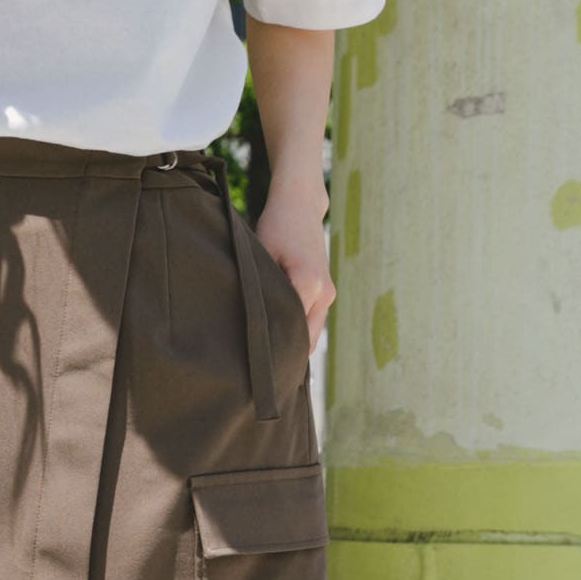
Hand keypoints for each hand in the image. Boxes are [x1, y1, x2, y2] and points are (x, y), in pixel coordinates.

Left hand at [254, 177, 335, 355]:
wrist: (301, 204)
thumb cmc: (276, 226)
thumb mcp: (261, 256)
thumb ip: (262, 290)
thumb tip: (251, 325)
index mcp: (309, 285)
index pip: (293, 332)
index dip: (275, 351)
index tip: (257, 368)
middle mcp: (324, 293)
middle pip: (306, 341)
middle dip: (286, 356)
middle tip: (260, 375)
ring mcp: (329, 294)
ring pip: (311, 334)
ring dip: (293, 346)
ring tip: (269, 361)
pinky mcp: (327, 293)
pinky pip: (312, 323)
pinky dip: (299, 333)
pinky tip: (279, 342)